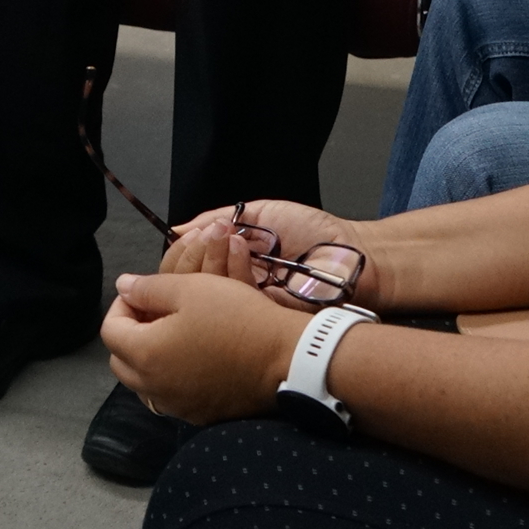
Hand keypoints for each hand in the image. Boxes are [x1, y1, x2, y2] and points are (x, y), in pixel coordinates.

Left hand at [101, 268, 299, 426]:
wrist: (286, 359)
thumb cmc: (235, 318)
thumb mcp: (190, 288)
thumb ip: (147, 288)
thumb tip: (122, 288)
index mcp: (144, 354)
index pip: (110, 331)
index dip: (122, 306)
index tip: (143, 293)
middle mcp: (153, 388)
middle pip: (121, 361)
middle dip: (130, 334)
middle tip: (155, 313)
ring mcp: (177, 407)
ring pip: (144, 383)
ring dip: (148, 359)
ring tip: (174, 335)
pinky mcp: (200, 416)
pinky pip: (170, 397)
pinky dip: (171, 378)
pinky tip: (194, 360)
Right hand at [164, 199, 372, 308]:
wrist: (350, 253)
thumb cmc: (314, 231)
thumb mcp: (259, 212)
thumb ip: (219, 217)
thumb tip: (178, 228)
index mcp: (232, 264)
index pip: (190, 269)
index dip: (182, 252)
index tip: (187, 234)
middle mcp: (236, 287)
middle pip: (191, 286)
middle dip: (191, 256)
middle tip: (205, 235)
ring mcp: (249, 304)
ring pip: (208, 295)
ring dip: (211, 261)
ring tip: (225, 237)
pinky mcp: (263, 316)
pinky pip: (235, 302)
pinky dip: (233, 273)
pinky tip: (242, 251)